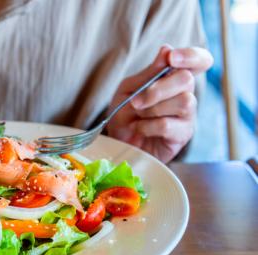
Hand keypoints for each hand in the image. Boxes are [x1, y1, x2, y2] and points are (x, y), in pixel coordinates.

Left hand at [106, 45, 212, 162]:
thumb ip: (148, 73)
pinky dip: (148, 126)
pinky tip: (140, 129)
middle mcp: (185, 94)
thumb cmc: (124, 114)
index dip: (192, 56)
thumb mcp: (129, 89)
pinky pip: (169, 125)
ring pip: (183, 101)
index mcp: (173, 78)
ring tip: (138, 116)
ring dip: (152, 109)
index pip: (199, 60)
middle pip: (187, 79)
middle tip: (135, 102)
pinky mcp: (183, 135)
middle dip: (157, 89)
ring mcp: (187, 115)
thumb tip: (167, 49)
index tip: (172, 59)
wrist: (117, 143)